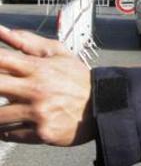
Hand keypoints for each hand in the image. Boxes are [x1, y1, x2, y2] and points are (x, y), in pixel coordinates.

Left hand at [0, 25, 93, 145]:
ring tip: (5, 110)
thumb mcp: (59, 53)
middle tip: (2, 90)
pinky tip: (11, 125)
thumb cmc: (78, 78)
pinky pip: (10, 134)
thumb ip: (28, 41)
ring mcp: (39, 113)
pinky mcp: (43, 133)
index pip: (1, 59)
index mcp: (38, 68)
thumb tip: (2, 31)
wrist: (105, 105)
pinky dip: (6, 131)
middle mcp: (37, 90)